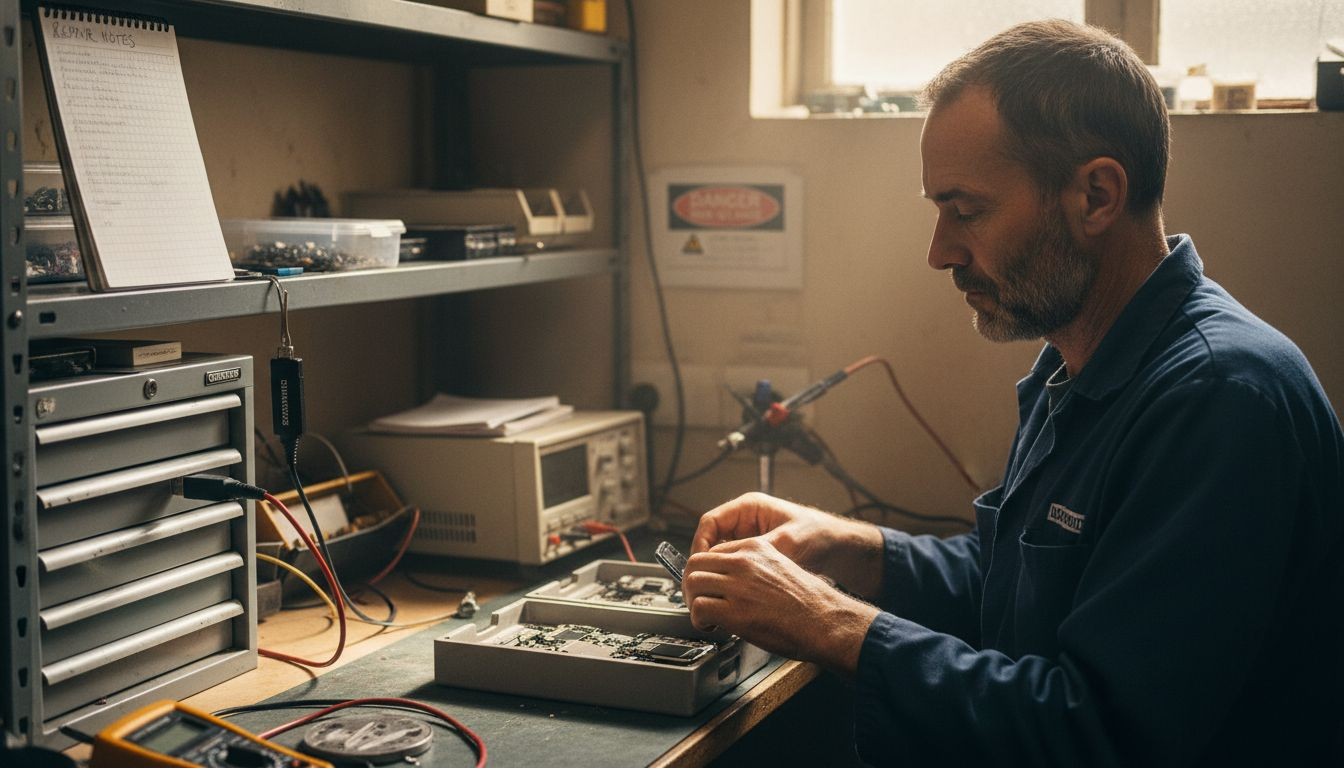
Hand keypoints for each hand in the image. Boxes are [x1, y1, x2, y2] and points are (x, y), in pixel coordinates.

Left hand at [683, 537, 879, 675]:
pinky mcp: (735, 611)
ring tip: (704, 615)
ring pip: (693, 583)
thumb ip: (756, 569)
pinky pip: (699, 608)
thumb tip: (736, 583)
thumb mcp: (782, 568)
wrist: (824, 620)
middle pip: (696, 564)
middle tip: (698, 600)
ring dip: (693, 601)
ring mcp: (738, 586)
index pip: (713, 552)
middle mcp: (744, 562)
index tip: (707, 584)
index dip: (706, 570)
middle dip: (692, 584)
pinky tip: (710, 625)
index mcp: (756, 548)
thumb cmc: (809, 602)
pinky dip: (698, 619)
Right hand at [691, 492, 884, 597]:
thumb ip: (760, 550)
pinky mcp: (756, 555)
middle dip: (704, 563)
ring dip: (715, 573)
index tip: (698, 566)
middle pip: (711, 541)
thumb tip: (734, 564)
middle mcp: (746, 521)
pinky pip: (733, 565)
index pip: (710, 523)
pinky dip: (729, 578)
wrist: (840, 549)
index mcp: (749, 508)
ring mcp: (750, 538)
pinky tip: (729, 593)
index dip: (700, 545)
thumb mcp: (788, 542)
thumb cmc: (819, 535)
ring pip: (720, 556)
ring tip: (712, 592)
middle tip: (698, 584)